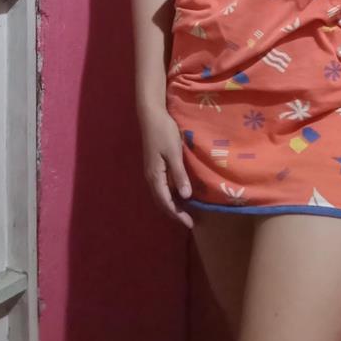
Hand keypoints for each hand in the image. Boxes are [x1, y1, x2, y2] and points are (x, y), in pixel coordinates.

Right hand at [139, 106, 193, 229]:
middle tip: (189, 221)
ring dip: (172, 204)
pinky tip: (179, 193)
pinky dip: (170, 194)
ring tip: (185, 211)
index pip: (166, 202)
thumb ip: (179, 175)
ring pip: (161, 194)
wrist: (151, 116)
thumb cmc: (164, 132)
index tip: (190, 224)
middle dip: (174, 213)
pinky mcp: (154, 165)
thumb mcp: (174, 153)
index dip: (177, 214)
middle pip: (161, 201)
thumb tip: (185, 197)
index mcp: (155, 176)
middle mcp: (151, 177)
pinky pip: (161, 186)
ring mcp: (151, 171)